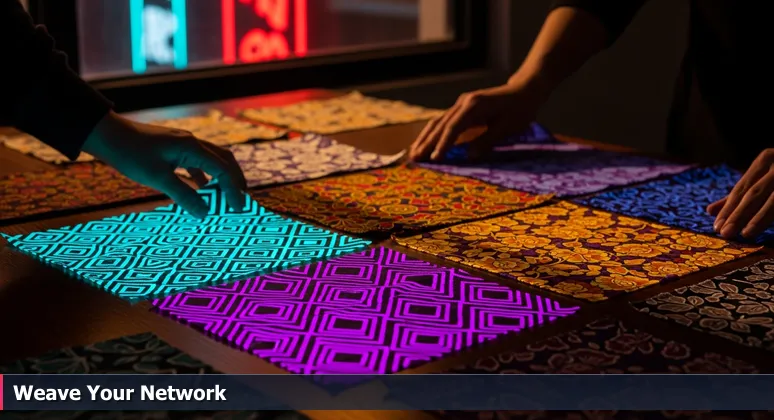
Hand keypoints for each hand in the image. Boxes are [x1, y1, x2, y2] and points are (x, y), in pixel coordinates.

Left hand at [83, 111, 246, 218]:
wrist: (106, 134)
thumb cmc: (130, 154)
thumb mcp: (157, 178)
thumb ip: (183, 195)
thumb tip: (205, 213)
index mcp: (192, 148)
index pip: (222, 170)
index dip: (232, 191)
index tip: (236, 210)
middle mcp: (192, 143)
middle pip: (225, 161)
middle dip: (236, 182)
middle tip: (240, 203)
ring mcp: (184, 144)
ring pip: (213, 161)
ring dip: (222, 179)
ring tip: (226, 198)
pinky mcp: (175, 148)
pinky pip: (198, 163)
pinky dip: (205, 177)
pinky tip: (202, 190)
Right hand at [408, 81, 543, 161]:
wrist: (525, 90)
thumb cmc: (520, 109)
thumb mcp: (508, 127)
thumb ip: (487, 140)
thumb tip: (469, 156)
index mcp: (474, 106)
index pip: (453, 127)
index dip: (443, 144)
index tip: (435, 159)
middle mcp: (463, 103)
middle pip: (440, 124)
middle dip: (426, 142)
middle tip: (414, 158)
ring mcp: (461, 104)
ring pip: (438, 122)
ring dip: (425, 138)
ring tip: (413, 153)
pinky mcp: (462, 108)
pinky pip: (444, 122)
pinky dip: (433, 134)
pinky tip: (424, 143)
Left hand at [708, 149, 773, 238]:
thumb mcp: (763, 180)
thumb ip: (740, 195)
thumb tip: (710, 211)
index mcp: (766, 159)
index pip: (742, 187)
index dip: (729, 208)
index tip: (716, 226)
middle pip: (755, 193)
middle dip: (738, 215)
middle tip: (725, 233)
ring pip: (773, 199)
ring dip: (758, 218)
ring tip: (744, 234)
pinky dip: (773, 216)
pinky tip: (768, 229)